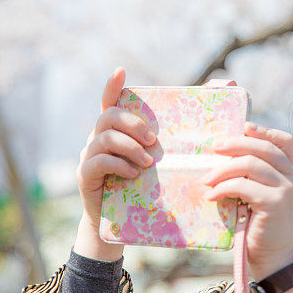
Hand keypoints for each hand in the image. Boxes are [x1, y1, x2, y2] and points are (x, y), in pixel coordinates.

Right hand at [73, 67, 156, 260]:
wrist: (118, 221)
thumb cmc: (140, 186)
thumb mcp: (151, 160)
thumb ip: (166, 139)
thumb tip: (208, 107)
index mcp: (113, 131)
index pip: (109, 101)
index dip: (112, 86)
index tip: (121, 71)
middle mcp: (96, 138)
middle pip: (108, 115)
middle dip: (133, 123)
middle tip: (153, 140)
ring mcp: (88, 155)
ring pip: (104, 137)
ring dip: (130, 147)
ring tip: (147, 163)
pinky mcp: (84, 174)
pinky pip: (98, 161)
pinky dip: (119, 165)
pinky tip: (134, 174)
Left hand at [201, 122, 292, 279]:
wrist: (269, 257)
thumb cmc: (257, 223)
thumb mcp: (258, 191)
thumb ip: (253, 172)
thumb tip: (224, 148)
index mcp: (292, 172)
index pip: (284, 141)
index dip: (264, 131)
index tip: (243, 127)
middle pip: (264, 148)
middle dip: (236, 144)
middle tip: (214, 148)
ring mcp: (287, 190)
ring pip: (252, 164)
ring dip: (223, 169)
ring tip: (207, 180)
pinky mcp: (276, 203)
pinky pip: (243, 185)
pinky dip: (223, 188)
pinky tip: (212, 196)